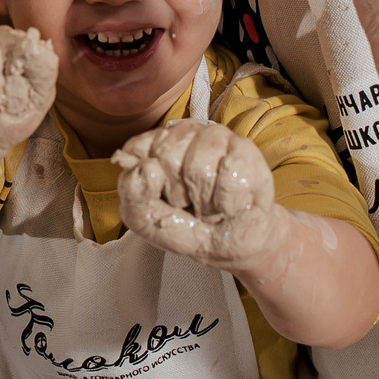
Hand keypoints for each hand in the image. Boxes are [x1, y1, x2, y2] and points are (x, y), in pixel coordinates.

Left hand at [115, 118, 286, 272]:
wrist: (230, 246)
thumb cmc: (187, 226)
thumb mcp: (145, 218)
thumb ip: (132, 193)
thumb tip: (148, 168)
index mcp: (155, 143)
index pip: (137, 149)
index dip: (147, 184)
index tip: (160, 197)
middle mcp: (185, 132)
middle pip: (167, 158)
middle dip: (177, 194)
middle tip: (189, 204)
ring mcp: (217, 137)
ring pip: (199, 168)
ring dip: (204, 201)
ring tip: (210, 205)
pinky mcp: (246, 151)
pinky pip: (230, 175)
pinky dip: (227, 203)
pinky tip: (229, 205)